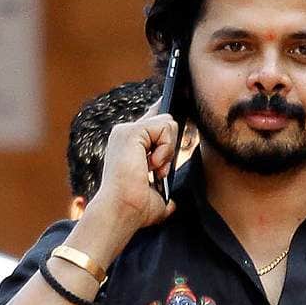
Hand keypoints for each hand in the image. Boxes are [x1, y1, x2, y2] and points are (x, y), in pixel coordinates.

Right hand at [84, 100, 178, 233]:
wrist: (122, 212)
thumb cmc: (134, 209)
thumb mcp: (156, 197)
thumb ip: (163, 194)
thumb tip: (172, 204)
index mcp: (131, 146)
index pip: (153, 120)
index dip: (167, 110)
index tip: (182, 92)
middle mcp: (125, 134)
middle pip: (165, 120)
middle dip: (170, 145)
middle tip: (158, 170)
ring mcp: (126, 131)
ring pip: (167, 122)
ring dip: (167, 150)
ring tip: (153, 170)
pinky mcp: (131, 132)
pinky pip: (164, 127)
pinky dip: (164, 149)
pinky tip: (152, 164)